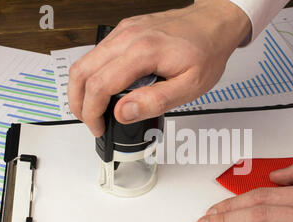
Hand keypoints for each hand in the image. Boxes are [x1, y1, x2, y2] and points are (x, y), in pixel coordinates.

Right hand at [68, 0, 250, 136]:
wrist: (213, 23)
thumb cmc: (206, 52)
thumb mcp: (190, 86)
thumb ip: (155, 101)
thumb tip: (123, 112)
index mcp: (143, 51)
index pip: (100, 85)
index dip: (92, 112)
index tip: (98, 127)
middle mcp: (128, 36)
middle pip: (82, 71)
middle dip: (79, 102)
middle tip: (90, 121)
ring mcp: (124, 31)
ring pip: (86, 60)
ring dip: (83, 88)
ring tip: (95, 109)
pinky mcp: (125, 30)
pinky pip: (98, 53)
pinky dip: (93, 74)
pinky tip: (106, 89)